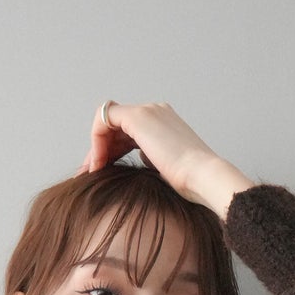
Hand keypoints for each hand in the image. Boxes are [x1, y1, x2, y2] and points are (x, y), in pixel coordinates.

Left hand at [74, 100, 232, 207]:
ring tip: (93, 172)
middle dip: (100, 149)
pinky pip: (105, 119)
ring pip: (108, 121)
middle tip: (90, 174)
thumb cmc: (192, 183)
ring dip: (97, 147)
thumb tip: (141, 163)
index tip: (105, 172)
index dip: (112, 150)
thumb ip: (153, 161)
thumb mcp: (167, 170)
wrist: (203, 178)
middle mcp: (155, 112)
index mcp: (164, 123)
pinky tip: (98, 164)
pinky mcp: (138, 116)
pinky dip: (97, 141)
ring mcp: (147, 111)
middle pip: (116, 126)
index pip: (129, 132)